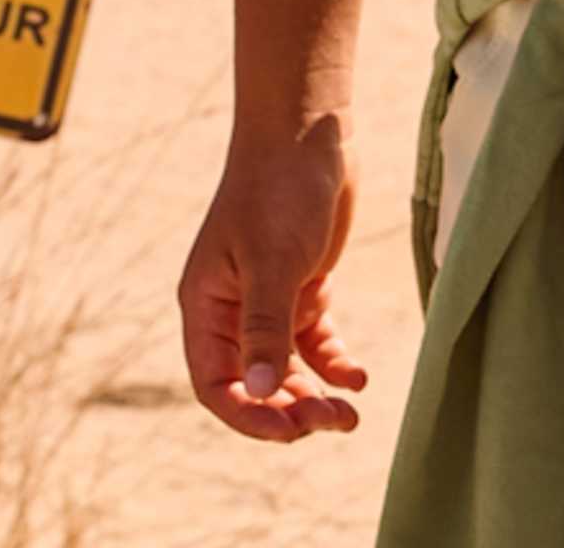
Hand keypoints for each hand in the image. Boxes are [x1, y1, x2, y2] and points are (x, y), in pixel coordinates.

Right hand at [178, 117, 369, 441]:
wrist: (309, 131)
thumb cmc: (278, 188)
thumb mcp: (273, 260)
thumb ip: (266, 328)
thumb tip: (261, 393)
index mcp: (206, 306)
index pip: (216, 383)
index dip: (247, 415)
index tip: (287, 432)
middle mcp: (232, 310)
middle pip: (254, 382)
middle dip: (287, 410)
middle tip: (329, 422)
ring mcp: (268, 299)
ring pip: (286, 367)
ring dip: (312, 393)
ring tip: (348, 415)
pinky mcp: (302, 284)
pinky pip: (314, 339)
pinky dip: (333, 361)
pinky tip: (358, 377)